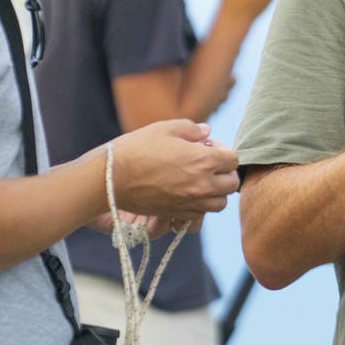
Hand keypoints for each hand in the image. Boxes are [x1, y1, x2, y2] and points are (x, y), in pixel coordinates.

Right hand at [96, 120, 239, 220]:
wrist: (111, 178)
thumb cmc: (137, 148)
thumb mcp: (166, 128)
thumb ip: (192, 129)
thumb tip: (206, 133)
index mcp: (203, 160)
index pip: (233, 159)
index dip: (223, 150)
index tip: (208, 147)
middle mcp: (202, 185)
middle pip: (232, 184)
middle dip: (225, 172)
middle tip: (208, 165)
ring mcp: (191, 202)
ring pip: (220, 203)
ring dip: (216, 192)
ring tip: (200, 182)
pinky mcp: (177, 214)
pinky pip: (200, 216)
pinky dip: (200, 207)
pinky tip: (187, 195)